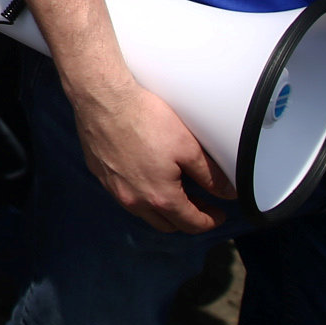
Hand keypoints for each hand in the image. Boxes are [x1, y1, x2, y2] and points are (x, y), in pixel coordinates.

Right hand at [70, 80, 231, 232]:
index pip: (191, 224)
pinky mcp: (99, 174)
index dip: (210, 221)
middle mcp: (134, 200)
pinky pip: (123, 195)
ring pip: (143, 212)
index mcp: (160, 197)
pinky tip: (144, 175)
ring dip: (161, 209)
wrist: (103, 99)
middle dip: (186, 219)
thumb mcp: (188, 147)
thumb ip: (210, 176)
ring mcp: (114, 188)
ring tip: (173, 191)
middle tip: (199, 204)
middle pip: (166, 225)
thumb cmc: (145, 119)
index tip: (218, 214)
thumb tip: (226, 193)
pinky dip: (139, 194)